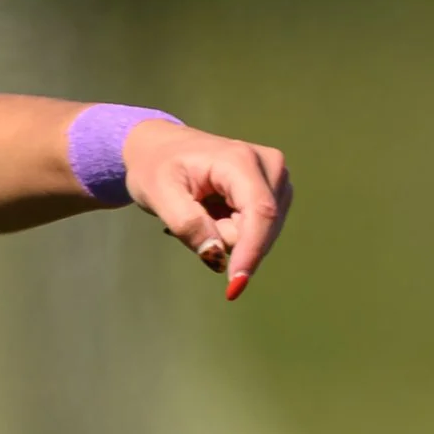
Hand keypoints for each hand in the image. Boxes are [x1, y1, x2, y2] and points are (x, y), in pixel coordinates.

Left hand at [125, 121, 292, 299]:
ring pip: (260, 232)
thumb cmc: (156, 168)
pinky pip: (258, 230)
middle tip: (191, 211)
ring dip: (227, 233)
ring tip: (203, 208)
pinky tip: (214, 210)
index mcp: (241, 161)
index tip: (235, 285)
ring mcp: (277, 177)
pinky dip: (232, 229)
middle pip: (261, 227)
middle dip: (225, 236)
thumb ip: (187, 225)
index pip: (260, 213)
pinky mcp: (276, 190)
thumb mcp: (158, 195)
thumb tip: (216, 257)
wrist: (162, 148)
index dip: (251, 251)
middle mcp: (270, 165)